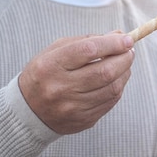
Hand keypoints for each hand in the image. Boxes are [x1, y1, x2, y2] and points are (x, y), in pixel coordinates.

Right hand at [19, 33, 134, 133]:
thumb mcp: (57, 50)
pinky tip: (116, 79)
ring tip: (124, 63)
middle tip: (129, 51)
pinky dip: (118, 87)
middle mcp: (60, 88)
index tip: (127, 39)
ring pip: (112, 88)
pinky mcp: (83, 120)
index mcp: (50, 66)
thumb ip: (88, 40)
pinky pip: (110, 102)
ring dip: (125, 73)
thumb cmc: (45, 73)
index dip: (112, 44)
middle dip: (124, 59)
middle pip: (104, 72)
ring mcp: (72, 107)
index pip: (88, 50)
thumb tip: (120, 36)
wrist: (27, 111)